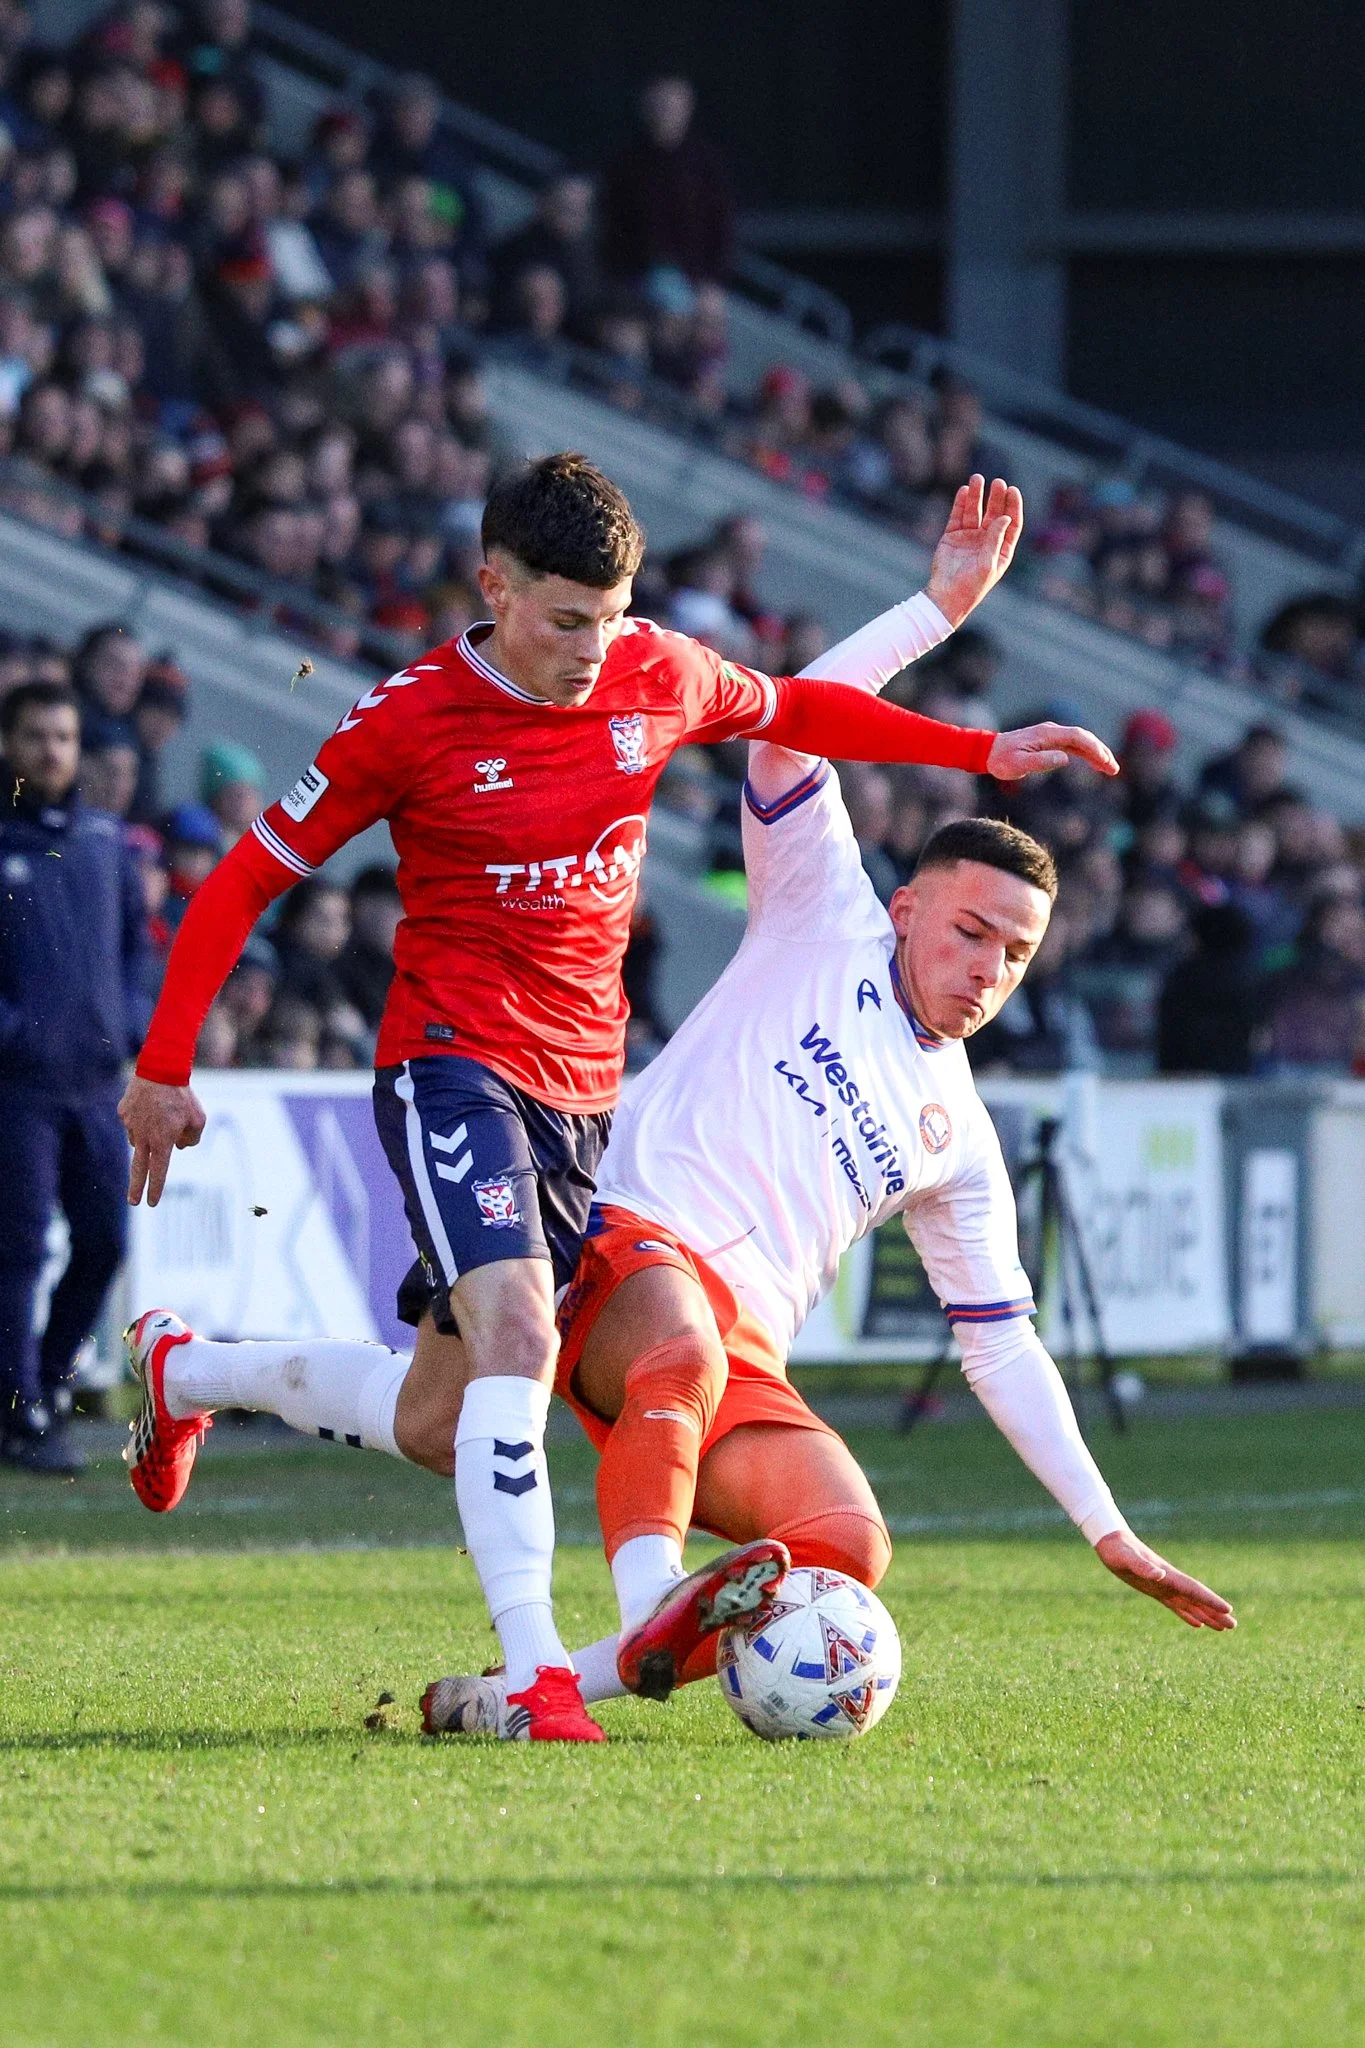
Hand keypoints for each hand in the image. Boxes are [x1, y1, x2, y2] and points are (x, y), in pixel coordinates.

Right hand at [118, 1073, 206, 1206]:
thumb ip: (191, 1139)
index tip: (151, 1202)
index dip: (156, 1188)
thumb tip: (178, 1146)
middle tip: (133, 1202)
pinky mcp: (123, 1113)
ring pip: (139, 1140)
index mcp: (162, 1141)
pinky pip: (133, 1123)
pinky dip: (141, 1120)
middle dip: (136, 1187)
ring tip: (160, 1117)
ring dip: (148, 1137)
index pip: (159, 1171)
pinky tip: (150, 1107)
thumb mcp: (198, 1120)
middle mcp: (143, 1136)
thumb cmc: (183, 1096)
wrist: (161, 1069)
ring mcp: (130, 1125)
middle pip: (139, 1168)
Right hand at [924, 475, 1023, 627]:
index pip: (1011, 523)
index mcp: (1001, 549)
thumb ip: (996, 539)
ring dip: (977, 496)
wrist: (945, 597)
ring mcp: (969, 537)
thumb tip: (1005, 517)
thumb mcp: (988, 563)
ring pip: (975, 511)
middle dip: (996, 497)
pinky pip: (957, 516)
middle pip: (994, 513)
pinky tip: (964, 491)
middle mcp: (986, 541)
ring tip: (977, 478)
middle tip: (997, 482)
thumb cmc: (972, 586)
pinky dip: (960, 504)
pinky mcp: (952, 537)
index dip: (1013, 506)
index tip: (1013, 490)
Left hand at [986, 721, 1118, 779]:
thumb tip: (1065, 758)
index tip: (1105, 762)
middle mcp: (1052, 731)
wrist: (987, 752)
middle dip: (1101, 752)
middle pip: (1084, 738)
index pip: (1078, 738)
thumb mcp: (1019, 764)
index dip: (1094, 749)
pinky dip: (1086, 755)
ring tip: (1110, 769)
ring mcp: (1051, 736)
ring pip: (1080, 742)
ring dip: (1096, 754)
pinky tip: (1095, 764)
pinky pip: (1073, 746)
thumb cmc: (1001, 760)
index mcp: (1047, 734)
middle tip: (1114, 769)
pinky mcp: (1049, 742)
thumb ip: (1042, 761)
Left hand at [1095, 1529, 1236, 1630]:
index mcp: (1167, 1574)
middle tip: (1233, 1626)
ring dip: (1206, 1615)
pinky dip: (1188, 1614)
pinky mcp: (1155, 1590)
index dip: (1210, 1600)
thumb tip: (1160, 1574)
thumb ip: (1143, 1566)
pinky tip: (1198, 1623)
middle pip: (1197, 1599)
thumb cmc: (1118, 1549)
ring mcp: (1164, 1586)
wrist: (1110, 1541)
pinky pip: (1176, 1605)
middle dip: (1215, 1612)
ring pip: (1190, 1604)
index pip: (1194, 1589)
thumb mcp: (1127, 1558)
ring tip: (1223, 1627)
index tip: (1228, 1610)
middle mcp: (1170, 1581)